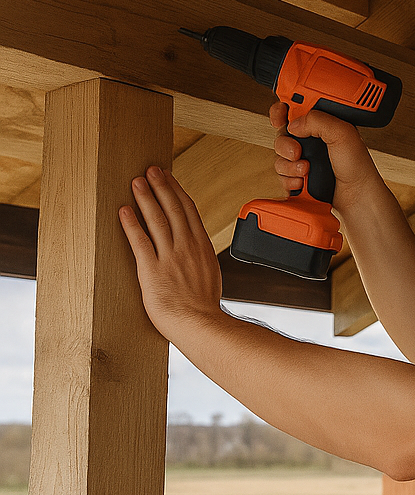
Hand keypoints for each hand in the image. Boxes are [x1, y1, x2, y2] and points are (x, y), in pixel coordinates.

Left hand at [119, 166, 224, 343]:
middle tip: (150, 170)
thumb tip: (194, 253)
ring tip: (136, 182)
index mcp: (201, 247)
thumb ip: (199, 259)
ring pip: (157, 219)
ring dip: (146, 198)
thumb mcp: (209, 275)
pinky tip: (124, 211)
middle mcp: (187, 247)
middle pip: (173, 209)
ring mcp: (170, 257)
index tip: (169, 177)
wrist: (200, 324)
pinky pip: (140, 241)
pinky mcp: (152, 270)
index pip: (188, 211)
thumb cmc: (203, 307)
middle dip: (161, 186)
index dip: (177, 191)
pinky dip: (131, 224)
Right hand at [270, 103, 377, 211]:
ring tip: (306, 170)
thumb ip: (317, 120)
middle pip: (281, 135)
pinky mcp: (299, 177)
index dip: (281, 113)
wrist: (356, 197)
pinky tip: (302, 182)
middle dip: (285, 145)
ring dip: (289, 165)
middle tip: (298, 152)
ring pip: (279, 157)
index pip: (293, 111)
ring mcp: (304, 159)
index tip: (280, 119)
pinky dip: (289, 180)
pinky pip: (281, 176)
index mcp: (321, 125)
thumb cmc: (358, 167)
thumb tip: (293, 124)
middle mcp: (311, 141)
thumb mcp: (342, 133)